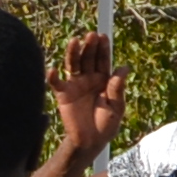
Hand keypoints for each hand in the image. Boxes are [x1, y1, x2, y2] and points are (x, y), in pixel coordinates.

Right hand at [56, 29, 122, 143]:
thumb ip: (117, 89)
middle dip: (90, 47)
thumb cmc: (106, 124)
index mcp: (104, 79)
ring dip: (73, 53)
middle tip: (92, 35)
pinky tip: (53, 70)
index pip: (103, 60)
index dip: (103, 49)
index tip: (103, 37)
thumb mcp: (116, 107)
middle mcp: (89, 78)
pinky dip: (53, 76)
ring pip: (73, 65)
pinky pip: (56, 83)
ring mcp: (75, 85)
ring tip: (75, 41)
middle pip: (88, 59)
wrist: (91, 141)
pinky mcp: (63, 94)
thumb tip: (123, 69)